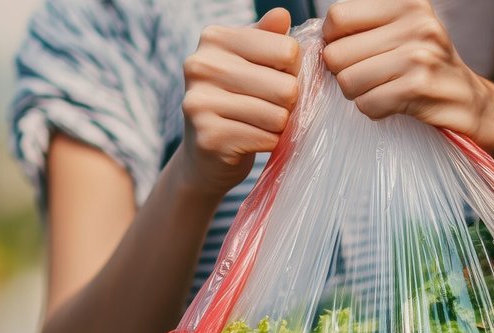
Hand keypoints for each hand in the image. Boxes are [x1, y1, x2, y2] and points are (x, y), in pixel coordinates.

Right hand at [178, 9, 302, 197]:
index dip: (293, 71)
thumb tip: (281, 15)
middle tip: (271, 108)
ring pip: (278, 115)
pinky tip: (252, 140)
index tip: (276, 79)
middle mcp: (201, 66)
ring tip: (261, 124)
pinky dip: (269, 144)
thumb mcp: (250, 63)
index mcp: (213, 39)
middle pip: (286, 86)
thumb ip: (268, 39)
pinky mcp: (209, 137)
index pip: (287, 50)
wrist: (204, 156)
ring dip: (279, 125)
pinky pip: (267, 139)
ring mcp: (200, 102)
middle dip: (288, 103)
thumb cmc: (236, 101)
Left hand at [321, 0, 493, 150]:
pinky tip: (393, 104)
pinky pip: (367, 104)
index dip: (333, 42)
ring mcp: (418, 55)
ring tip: (381, 90)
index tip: (350, 54)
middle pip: (337, 54)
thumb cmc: (427, 66)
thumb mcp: (405, 30)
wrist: (470, 100)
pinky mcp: (418, 88)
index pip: (338, 17)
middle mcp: (415, 23)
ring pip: (348, 81)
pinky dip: (373, 110)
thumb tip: (318, 40)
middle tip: (368, 78)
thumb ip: (366, 26)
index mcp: (406, 3)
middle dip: (343, 74)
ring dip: (357, 94)